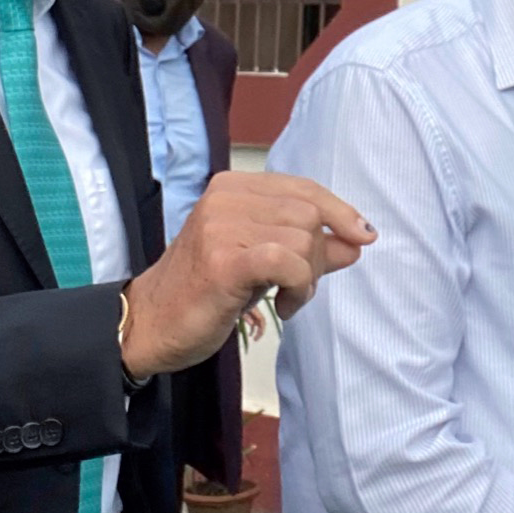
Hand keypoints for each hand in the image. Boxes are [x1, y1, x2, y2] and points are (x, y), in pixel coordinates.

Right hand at [122, 171, 372, 377]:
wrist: (149, 324)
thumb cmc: (204, 293)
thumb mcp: (261, 262)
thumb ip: (307, 246)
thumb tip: (357, 239)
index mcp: (232, 188)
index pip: (303, 188)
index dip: (339, 211)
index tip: (363, 235)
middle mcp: (224, 198)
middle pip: (308, 214)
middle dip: (319, 255)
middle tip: (299, 287)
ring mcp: (221, 227)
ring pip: (302, 239)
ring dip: (308, 279)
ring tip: (285, 299)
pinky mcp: (223, 260)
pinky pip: (288, 262)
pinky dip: (298, 286)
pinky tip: (282, 306)